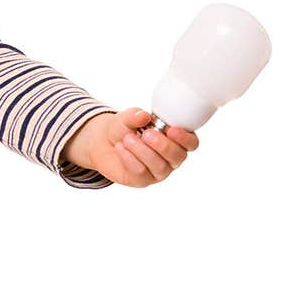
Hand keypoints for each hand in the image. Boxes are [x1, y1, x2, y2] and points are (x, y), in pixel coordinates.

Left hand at [83, 107, 199, 187]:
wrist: (104, 143)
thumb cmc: (124, 128)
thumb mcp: (127, 118)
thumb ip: (135, 116)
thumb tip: (143, 116)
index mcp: (176, 139)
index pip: (191, 143)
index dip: (185, 138)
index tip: (171, 130)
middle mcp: (171, 157)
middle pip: (178, 156)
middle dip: (162, 145)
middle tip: (146, 134)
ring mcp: (159, 171)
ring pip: (158, 165)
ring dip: (142, 151)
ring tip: (127, 139)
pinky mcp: (143, 180)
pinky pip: (141, 172)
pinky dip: (129, 158)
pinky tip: (120, 147)